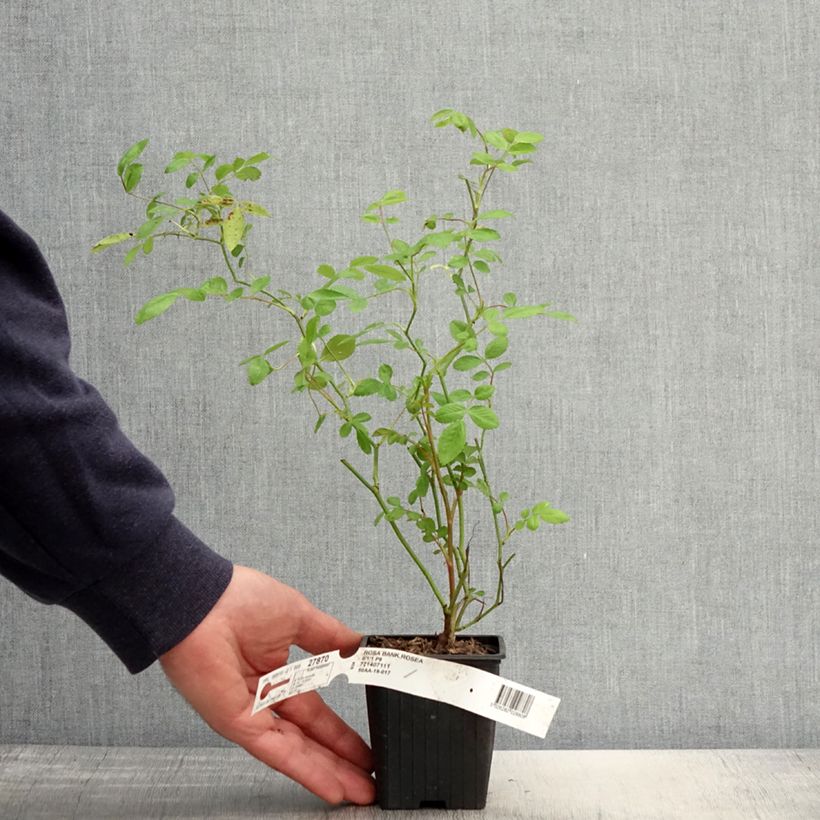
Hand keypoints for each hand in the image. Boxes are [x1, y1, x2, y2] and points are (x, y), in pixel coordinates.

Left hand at [159, 564, 374, 804]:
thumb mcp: (298, 616)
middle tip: (371, 779)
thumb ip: (329, 637)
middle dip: (341, 760)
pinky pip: (277, 751)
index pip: (315, 710)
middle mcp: (264, 697)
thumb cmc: (237, 599)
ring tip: (362, 791)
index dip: (340, 730)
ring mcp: (250, 714)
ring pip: (298, 750)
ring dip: (331, 772)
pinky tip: (331, 786)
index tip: (366, 745)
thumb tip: (358, 647)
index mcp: (276, 671)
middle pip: (310, 737)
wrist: (201, 602)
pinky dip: (306, 770)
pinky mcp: (238, 724)